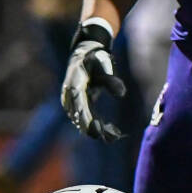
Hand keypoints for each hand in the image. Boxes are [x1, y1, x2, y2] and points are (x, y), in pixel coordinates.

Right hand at [60, 20, 125, 142]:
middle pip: (80, 117)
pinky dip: (98, 126)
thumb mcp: (104, 64)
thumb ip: (111, 80)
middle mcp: (69, 96)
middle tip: (109, 138)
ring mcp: (72, 103)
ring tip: (115, 136)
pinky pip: (86, 119)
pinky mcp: (78, 106)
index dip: (87, 119)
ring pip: (83, 121)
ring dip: (98, 129)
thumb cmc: (95, 59)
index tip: (96, 131)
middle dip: (93, 129)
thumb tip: (122, 94)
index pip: (79, 105)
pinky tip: (113, 132)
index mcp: (74, 85)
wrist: (84, 54)